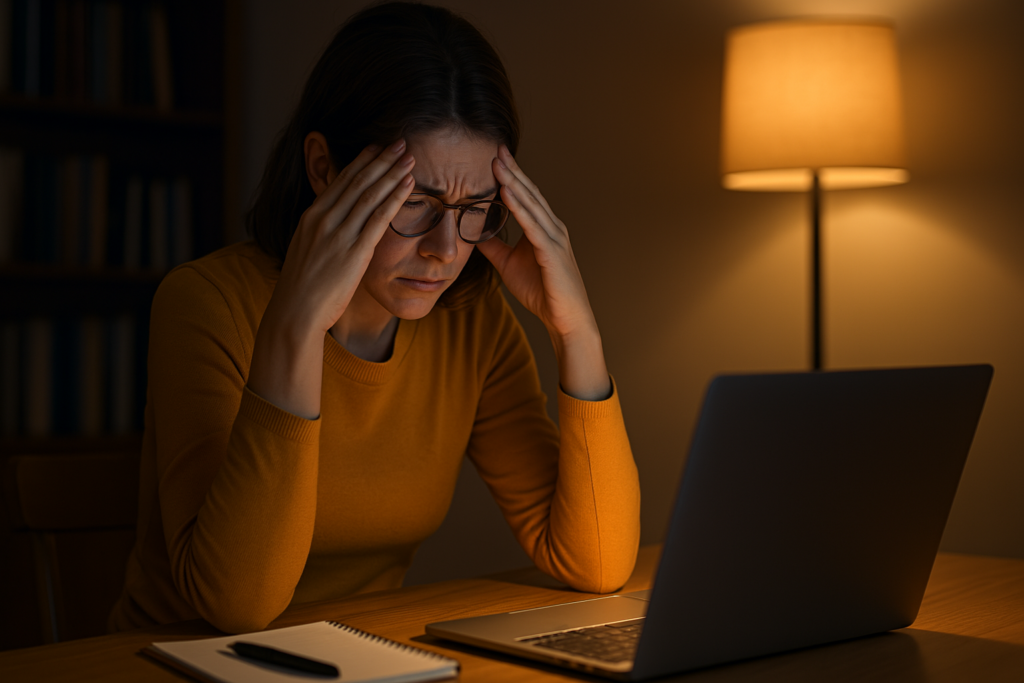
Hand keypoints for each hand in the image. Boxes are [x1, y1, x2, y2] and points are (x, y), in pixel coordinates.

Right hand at [274, 138, 415, 335]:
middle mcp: (324, 220)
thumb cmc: (303, 288)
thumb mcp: (307, 250)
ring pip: (369, 194)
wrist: (295, 312)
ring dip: (391, 173)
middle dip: (380, 159)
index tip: (377, 147)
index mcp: (311, 217)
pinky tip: (408, 184)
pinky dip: (395, 198)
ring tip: (408, 157)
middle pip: (357, 181)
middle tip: (399, 142)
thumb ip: (322, 234)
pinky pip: (379, 218)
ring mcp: (339, 234)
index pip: (340, 180)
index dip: (361, 161)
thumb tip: (335, 227)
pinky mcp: (354, 252)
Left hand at [477, 145, 610, 400]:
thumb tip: (471, 233)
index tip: (494, 157)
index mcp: (543, 228)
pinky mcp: (553, 251)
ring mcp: (555, 237)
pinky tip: (506, 193)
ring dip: (514, 182)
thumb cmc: (542, 291)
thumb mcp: (508, 264)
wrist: (565, 319)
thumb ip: (493, 246)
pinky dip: (519, 207)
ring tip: (497, 164)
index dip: (510, 176)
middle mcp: (552, 227)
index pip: (525, 196)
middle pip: (529, 193)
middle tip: (495, 149)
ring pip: (532, 204)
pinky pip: (533, 225)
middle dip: (512, 170)